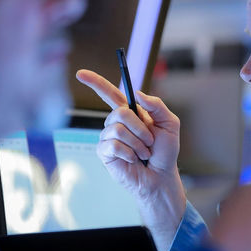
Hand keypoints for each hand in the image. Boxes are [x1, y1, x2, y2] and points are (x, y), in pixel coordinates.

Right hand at [75, 69, 185, 250]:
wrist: (161, 176)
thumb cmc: (165, 152)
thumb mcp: (170, 124)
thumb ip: (157, 106)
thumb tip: (137, 94)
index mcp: (131, 112)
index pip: (110, 93)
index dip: (95, 82)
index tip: (80, 73)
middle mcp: (116, 123)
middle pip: (119, 112)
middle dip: (140, 128)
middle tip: (150, 141)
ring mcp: (108, 138)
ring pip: (117, 129)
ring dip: (138, 143)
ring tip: (144, 153)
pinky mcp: (104, 153)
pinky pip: (113, 145)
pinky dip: (129, 153)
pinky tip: (133, 160)